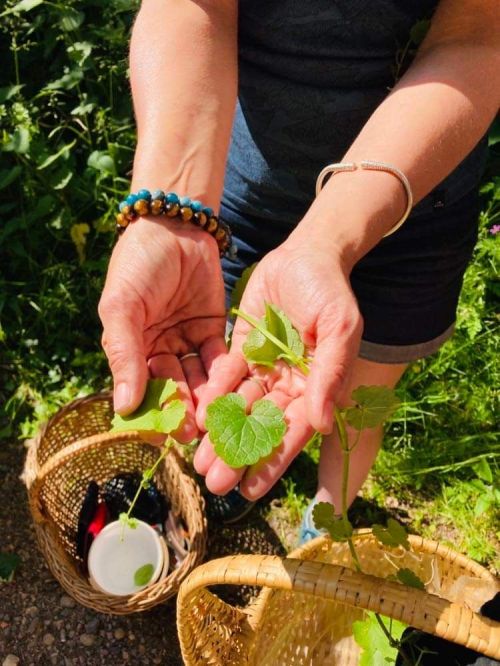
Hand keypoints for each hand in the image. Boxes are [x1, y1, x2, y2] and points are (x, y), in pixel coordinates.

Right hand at [98, 217, 226, 440]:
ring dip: (208, 398)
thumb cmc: (138, 264)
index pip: (143, 388)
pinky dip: (225, 374)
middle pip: (174, 387)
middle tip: (200, 434)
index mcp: (133, 348)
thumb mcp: (122, 307)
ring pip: (199, 377)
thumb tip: (123, 408)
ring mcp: (188, 340)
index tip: (169, 432)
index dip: (156, 409)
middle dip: (187, 410)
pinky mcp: (214, 329)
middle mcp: (160, 349)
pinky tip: (234, 391)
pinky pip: (220, 356)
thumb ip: (125, 355)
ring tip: (220, 419)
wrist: (175, 225)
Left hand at [194, 233, 362, 497]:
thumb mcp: (340, 329)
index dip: (272, 461)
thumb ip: (330, 375)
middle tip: (214, 483)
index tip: (250, 491)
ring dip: (220, 434)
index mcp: (314, 386)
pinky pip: (225, 376)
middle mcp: (288, 384)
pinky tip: (197, 416)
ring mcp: (264, 368)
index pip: (292, 432)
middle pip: (261, 427)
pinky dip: (213, 395)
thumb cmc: (331, 292)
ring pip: (240, 408)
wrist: (307, 254)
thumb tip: (321, 424)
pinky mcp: (243, 349)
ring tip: (198, 461)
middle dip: (238, 455)